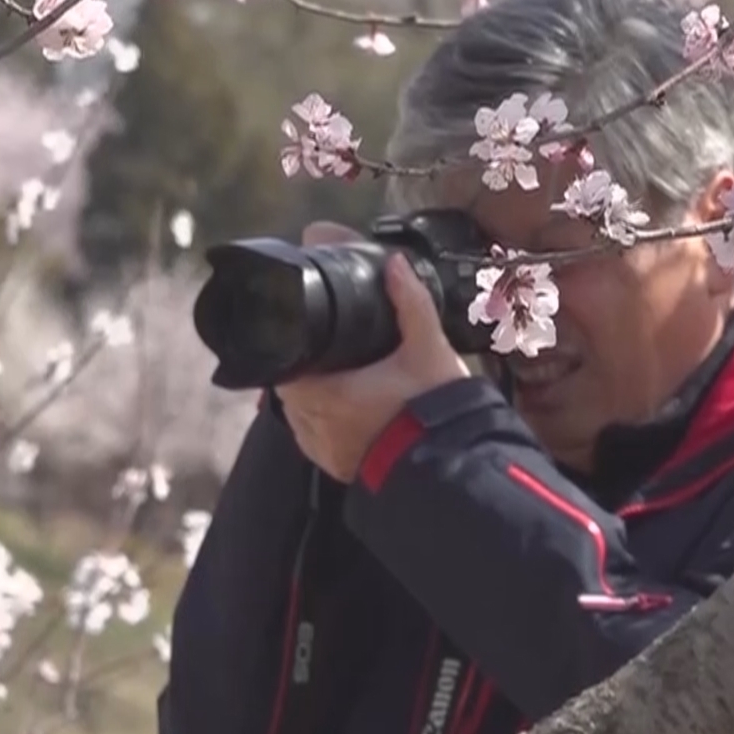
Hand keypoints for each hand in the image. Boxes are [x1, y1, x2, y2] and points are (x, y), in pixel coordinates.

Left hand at [276, 221, 473, 482]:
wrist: (450, 466)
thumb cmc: (433, 409)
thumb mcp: (427, 348)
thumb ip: (410, 302)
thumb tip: (394, 264)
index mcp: (324, 394)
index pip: (284, 364)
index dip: (294, 347)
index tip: (310, 337)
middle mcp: (313, 425)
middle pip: (291, 386)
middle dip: (308, 370)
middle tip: (333, 355)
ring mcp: (320, 449)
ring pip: (299, 414)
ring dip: (313, 398)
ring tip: (341, 380)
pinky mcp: (333, 469)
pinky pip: (314, 439)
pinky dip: (324, 424)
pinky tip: (348, 413)